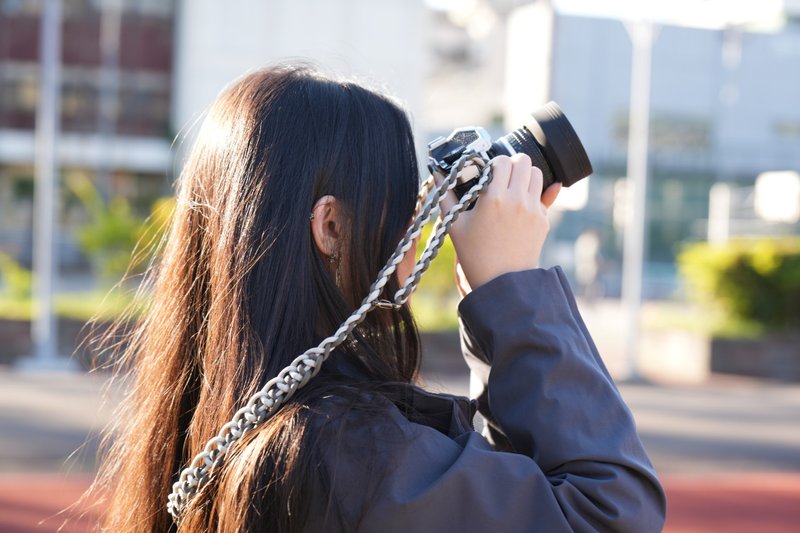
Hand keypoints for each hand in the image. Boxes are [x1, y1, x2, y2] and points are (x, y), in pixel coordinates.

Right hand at [438, 153, 560, 291]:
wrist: (501, 282)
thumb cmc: (474, 254)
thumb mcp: (455, 224)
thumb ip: (445, 195)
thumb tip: (436, 173)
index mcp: (493, 198)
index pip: (501, 161)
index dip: (494, 163)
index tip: (488, 173)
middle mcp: (517, 200)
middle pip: (523, 161)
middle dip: (512, 164)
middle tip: (502, 176)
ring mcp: (533, 210)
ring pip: (537, 174)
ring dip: (525, 175)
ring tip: (513, 186)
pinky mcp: (543, 220)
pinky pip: (544, 195)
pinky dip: (533, 194)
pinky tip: (522, 203)